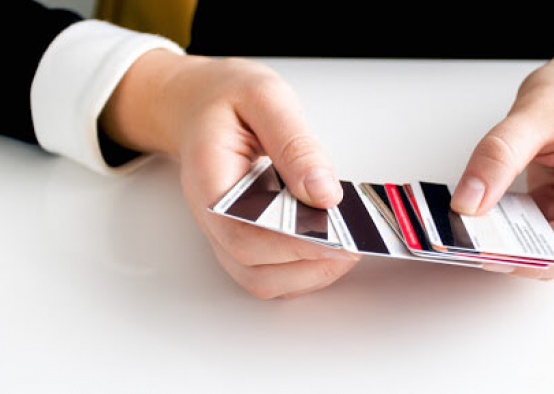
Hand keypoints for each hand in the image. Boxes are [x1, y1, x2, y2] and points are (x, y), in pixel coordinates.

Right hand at [101, 52, 358, 297]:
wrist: (198, 103)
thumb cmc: (226, 99)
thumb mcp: (265, 98)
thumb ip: (294, 144)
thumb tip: (323, 193)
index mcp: (210, 183)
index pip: (244, 235)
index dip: (294, 243)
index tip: (339, 234)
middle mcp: (215, 219)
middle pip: (255, 269)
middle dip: (311, 263)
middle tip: (356, 238)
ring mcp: (228, 233)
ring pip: (265, 280)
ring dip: (311, 272)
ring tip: (349, 242)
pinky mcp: (246, 237)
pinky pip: (273, 271)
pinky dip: (306, 267)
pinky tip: (333, 240)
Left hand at [451, 35, 553, 278]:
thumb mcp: (537, 111)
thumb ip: (500, 155)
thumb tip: (468, 202)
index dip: (542, 260)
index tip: (496, 254)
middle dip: (517, 254)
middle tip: (470, 244)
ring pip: (543, 246)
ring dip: (507, 243)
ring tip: (468, 233)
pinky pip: (531, 228)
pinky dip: (505, 226)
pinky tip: (479, 219)